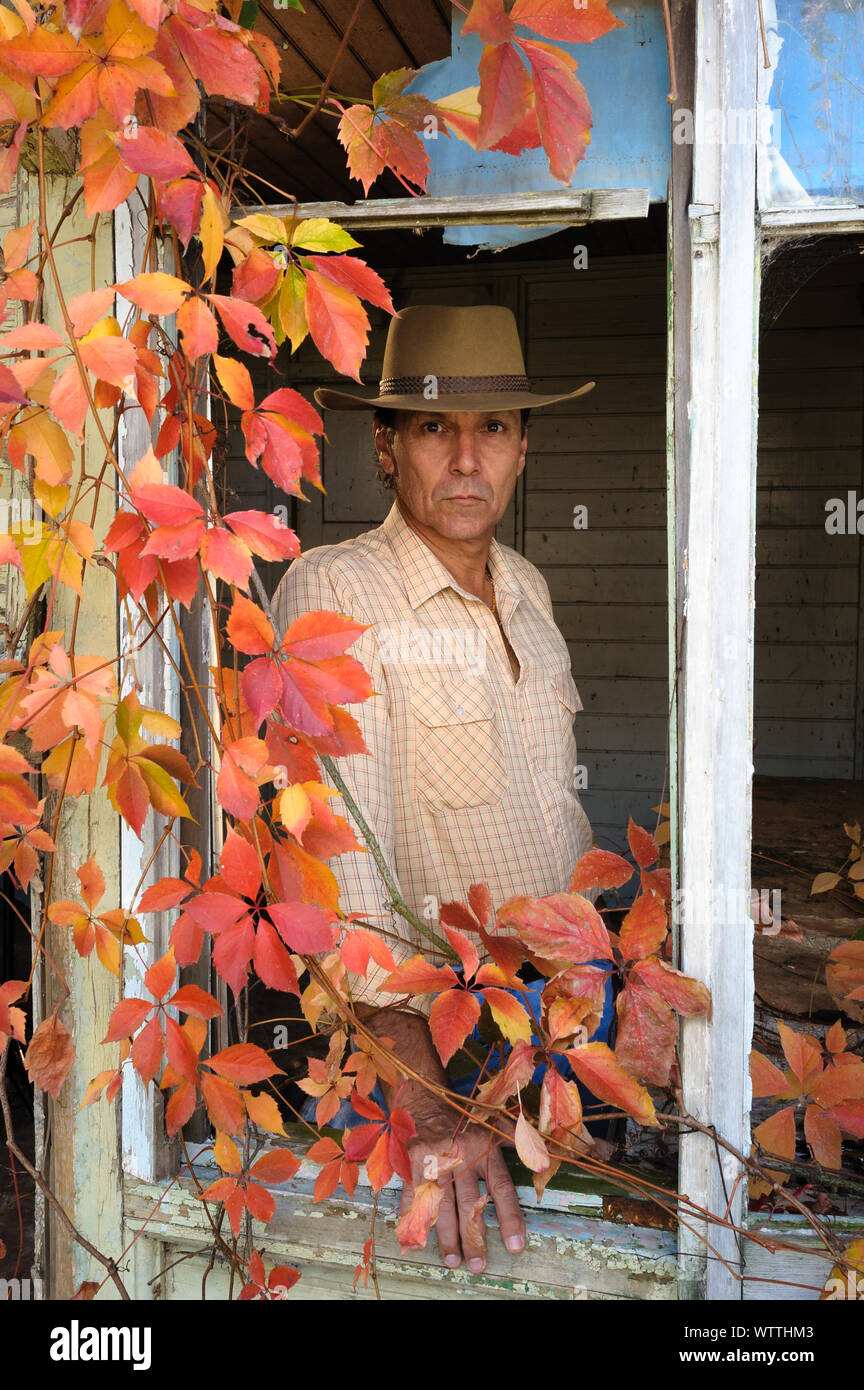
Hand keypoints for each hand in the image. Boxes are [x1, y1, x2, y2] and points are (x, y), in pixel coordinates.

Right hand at [399, 1112, 525, 1272]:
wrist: (428, 1098)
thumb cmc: (466, 1117)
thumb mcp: (496, 1122)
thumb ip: (520, 1142)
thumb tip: (547, 1160)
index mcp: (485, 1148)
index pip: (500, 1188)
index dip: (509, 1218)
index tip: (515, 1245)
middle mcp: (461, 1156)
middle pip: (469, 1203)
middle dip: (474, 1237)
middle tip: (478, 1265)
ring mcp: (436, 1160)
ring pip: (442, 1204)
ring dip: (447, 1236)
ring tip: (453, 1260)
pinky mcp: (414, 1162)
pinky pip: (413, 1194)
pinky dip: (413, 1217)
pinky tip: (415, 1239)